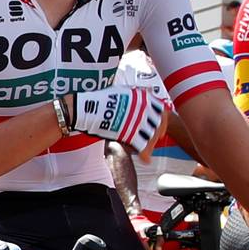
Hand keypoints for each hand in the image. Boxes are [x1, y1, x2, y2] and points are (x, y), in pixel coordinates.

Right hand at [54, 84, 170, 152]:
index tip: (160, 126)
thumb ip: (136, 94)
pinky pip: (143, 146)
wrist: (86, 109)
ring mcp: (137, 121)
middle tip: (154, 139)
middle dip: (157, 133)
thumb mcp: (122, 91)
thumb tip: (147, 94)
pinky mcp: (130, 133)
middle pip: (159, 124)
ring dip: (151, 144)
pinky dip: (145, 154)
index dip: (163, 120)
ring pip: (152, 136)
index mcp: (143, 97)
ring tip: (146, 149)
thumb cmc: (100, 100)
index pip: (162, 110)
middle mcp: (143, 108)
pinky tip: (145, 159)